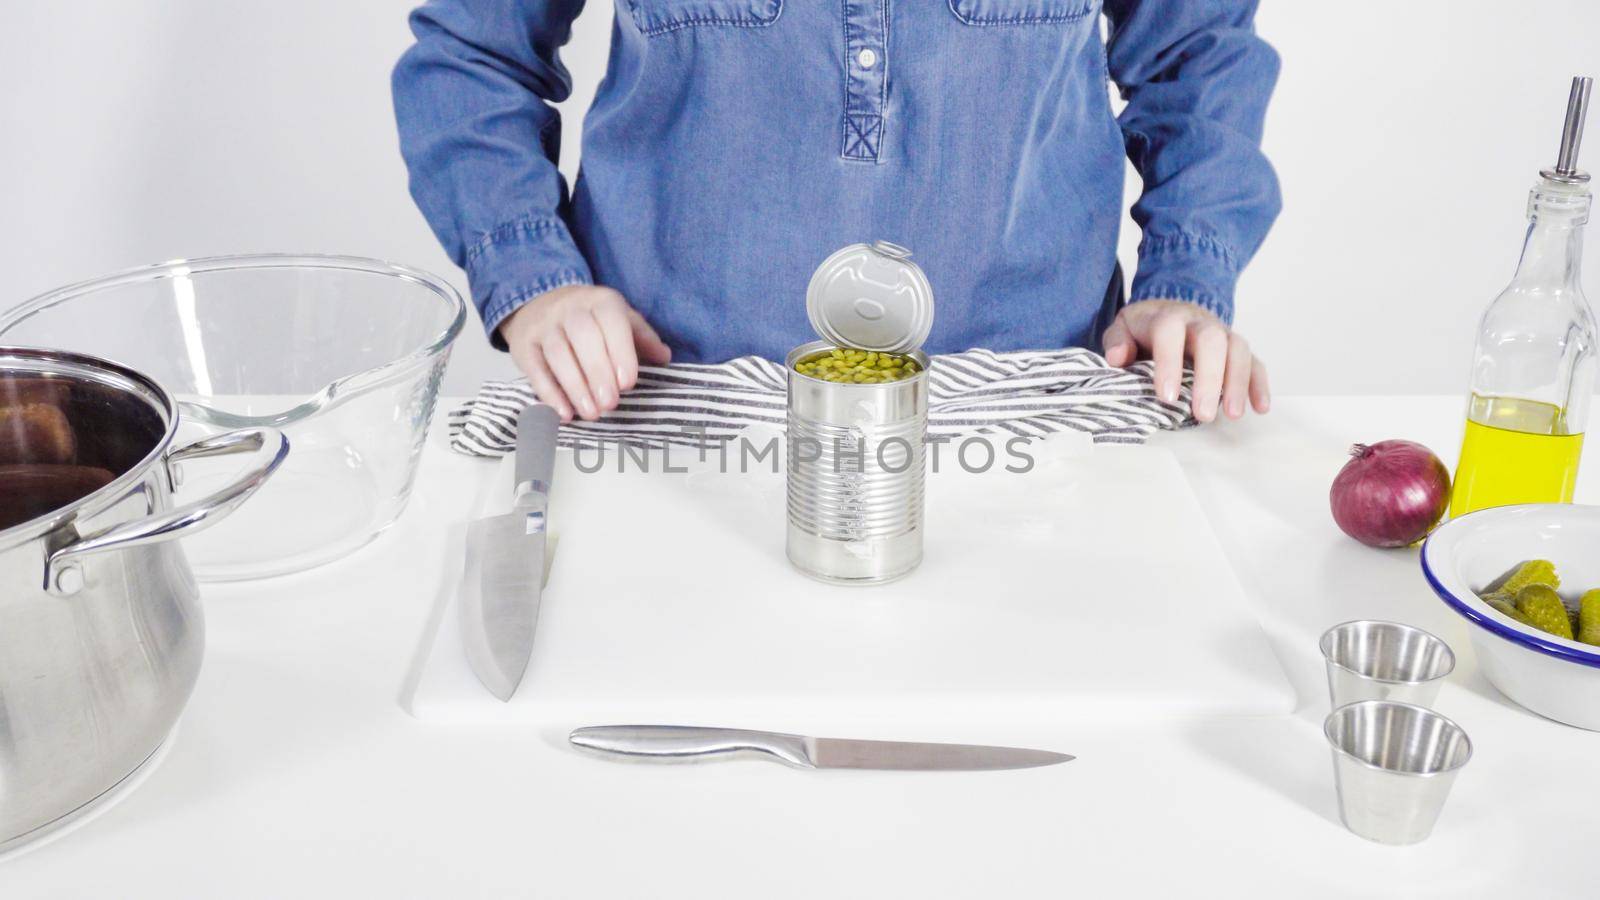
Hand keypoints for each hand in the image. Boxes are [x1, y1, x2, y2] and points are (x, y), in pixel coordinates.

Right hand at [498, 285, 671, 421]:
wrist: (539, 302)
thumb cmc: (591, 319)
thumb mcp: (619, 319)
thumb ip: (642, 338)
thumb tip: (664, 357)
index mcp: (600, 301)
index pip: (611, 322)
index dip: (620, 352)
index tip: (628, 383)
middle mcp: (570, 308)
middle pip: (582, 337)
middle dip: (598, 373)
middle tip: (610, 404)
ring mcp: (544, 325)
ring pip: (558, 354)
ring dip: (575, 387)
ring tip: (591, 413)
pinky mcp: (524, 344)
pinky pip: (535, 369)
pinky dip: (549, 393)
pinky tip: (563, 413)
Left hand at [1101, 299, 1269, 422]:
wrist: (1170, 309)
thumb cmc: (1144, 328)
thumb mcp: (1123, 329)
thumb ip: (1117, 341)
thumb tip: (1118, 359)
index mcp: (1167, 317)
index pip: (1170, 333)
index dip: (1170, 363)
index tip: (1167, 397)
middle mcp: (1199, 322)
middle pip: (1212, 340)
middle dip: (1210, 378)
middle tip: (1204, 414)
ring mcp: (1222, 333)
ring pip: (1237, 350)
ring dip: (1237, 383)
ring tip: (1233, 415)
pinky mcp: (1237, 348)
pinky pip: (1254, 361)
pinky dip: (1259, 384)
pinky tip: (1260, 408)